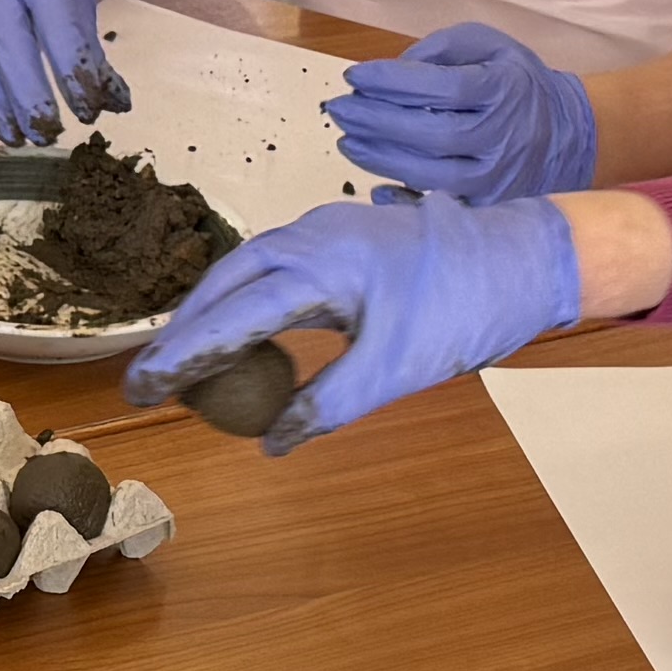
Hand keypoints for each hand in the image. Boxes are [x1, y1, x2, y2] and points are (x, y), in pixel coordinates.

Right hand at [121, 190, 579, 448]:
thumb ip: (329, 405)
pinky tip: (242, 329)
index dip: (185, 353)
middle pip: (227, 280)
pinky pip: (275, 263)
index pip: (236, 313)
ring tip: (183, 359)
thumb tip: (272, 443)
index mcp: (325, 264)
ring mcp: (327, 227)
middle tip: (149, 379)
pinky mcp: (341, 233)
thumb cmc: (466, 309)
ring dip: (212, 311)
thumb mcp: (396, 369)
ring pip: (248, 267)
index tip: (147, 385)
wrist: (524, 256)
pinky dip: (245, 297)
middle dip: (184, 329)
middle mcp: (315, 235)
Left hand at [324, 19, 598, 202]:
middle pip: (429, 134)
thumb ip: (442, 48)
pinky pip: (438, 210)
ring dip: (379, 158)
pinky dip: (403, 203)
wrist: (565, 135)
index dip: (393, 81)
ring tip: (347, 140)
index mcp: (502, 91)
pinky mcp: (485, 208)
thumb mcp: (489, 46)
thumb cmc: (515, 84)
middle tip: (337, 109)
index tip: (354, 76)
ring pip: (428, 176)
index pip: (442, 88)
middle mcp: (499, 139)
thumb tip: (395, 69)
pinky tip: (375, 187)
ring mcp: (493, 180)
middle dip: (375, 120)